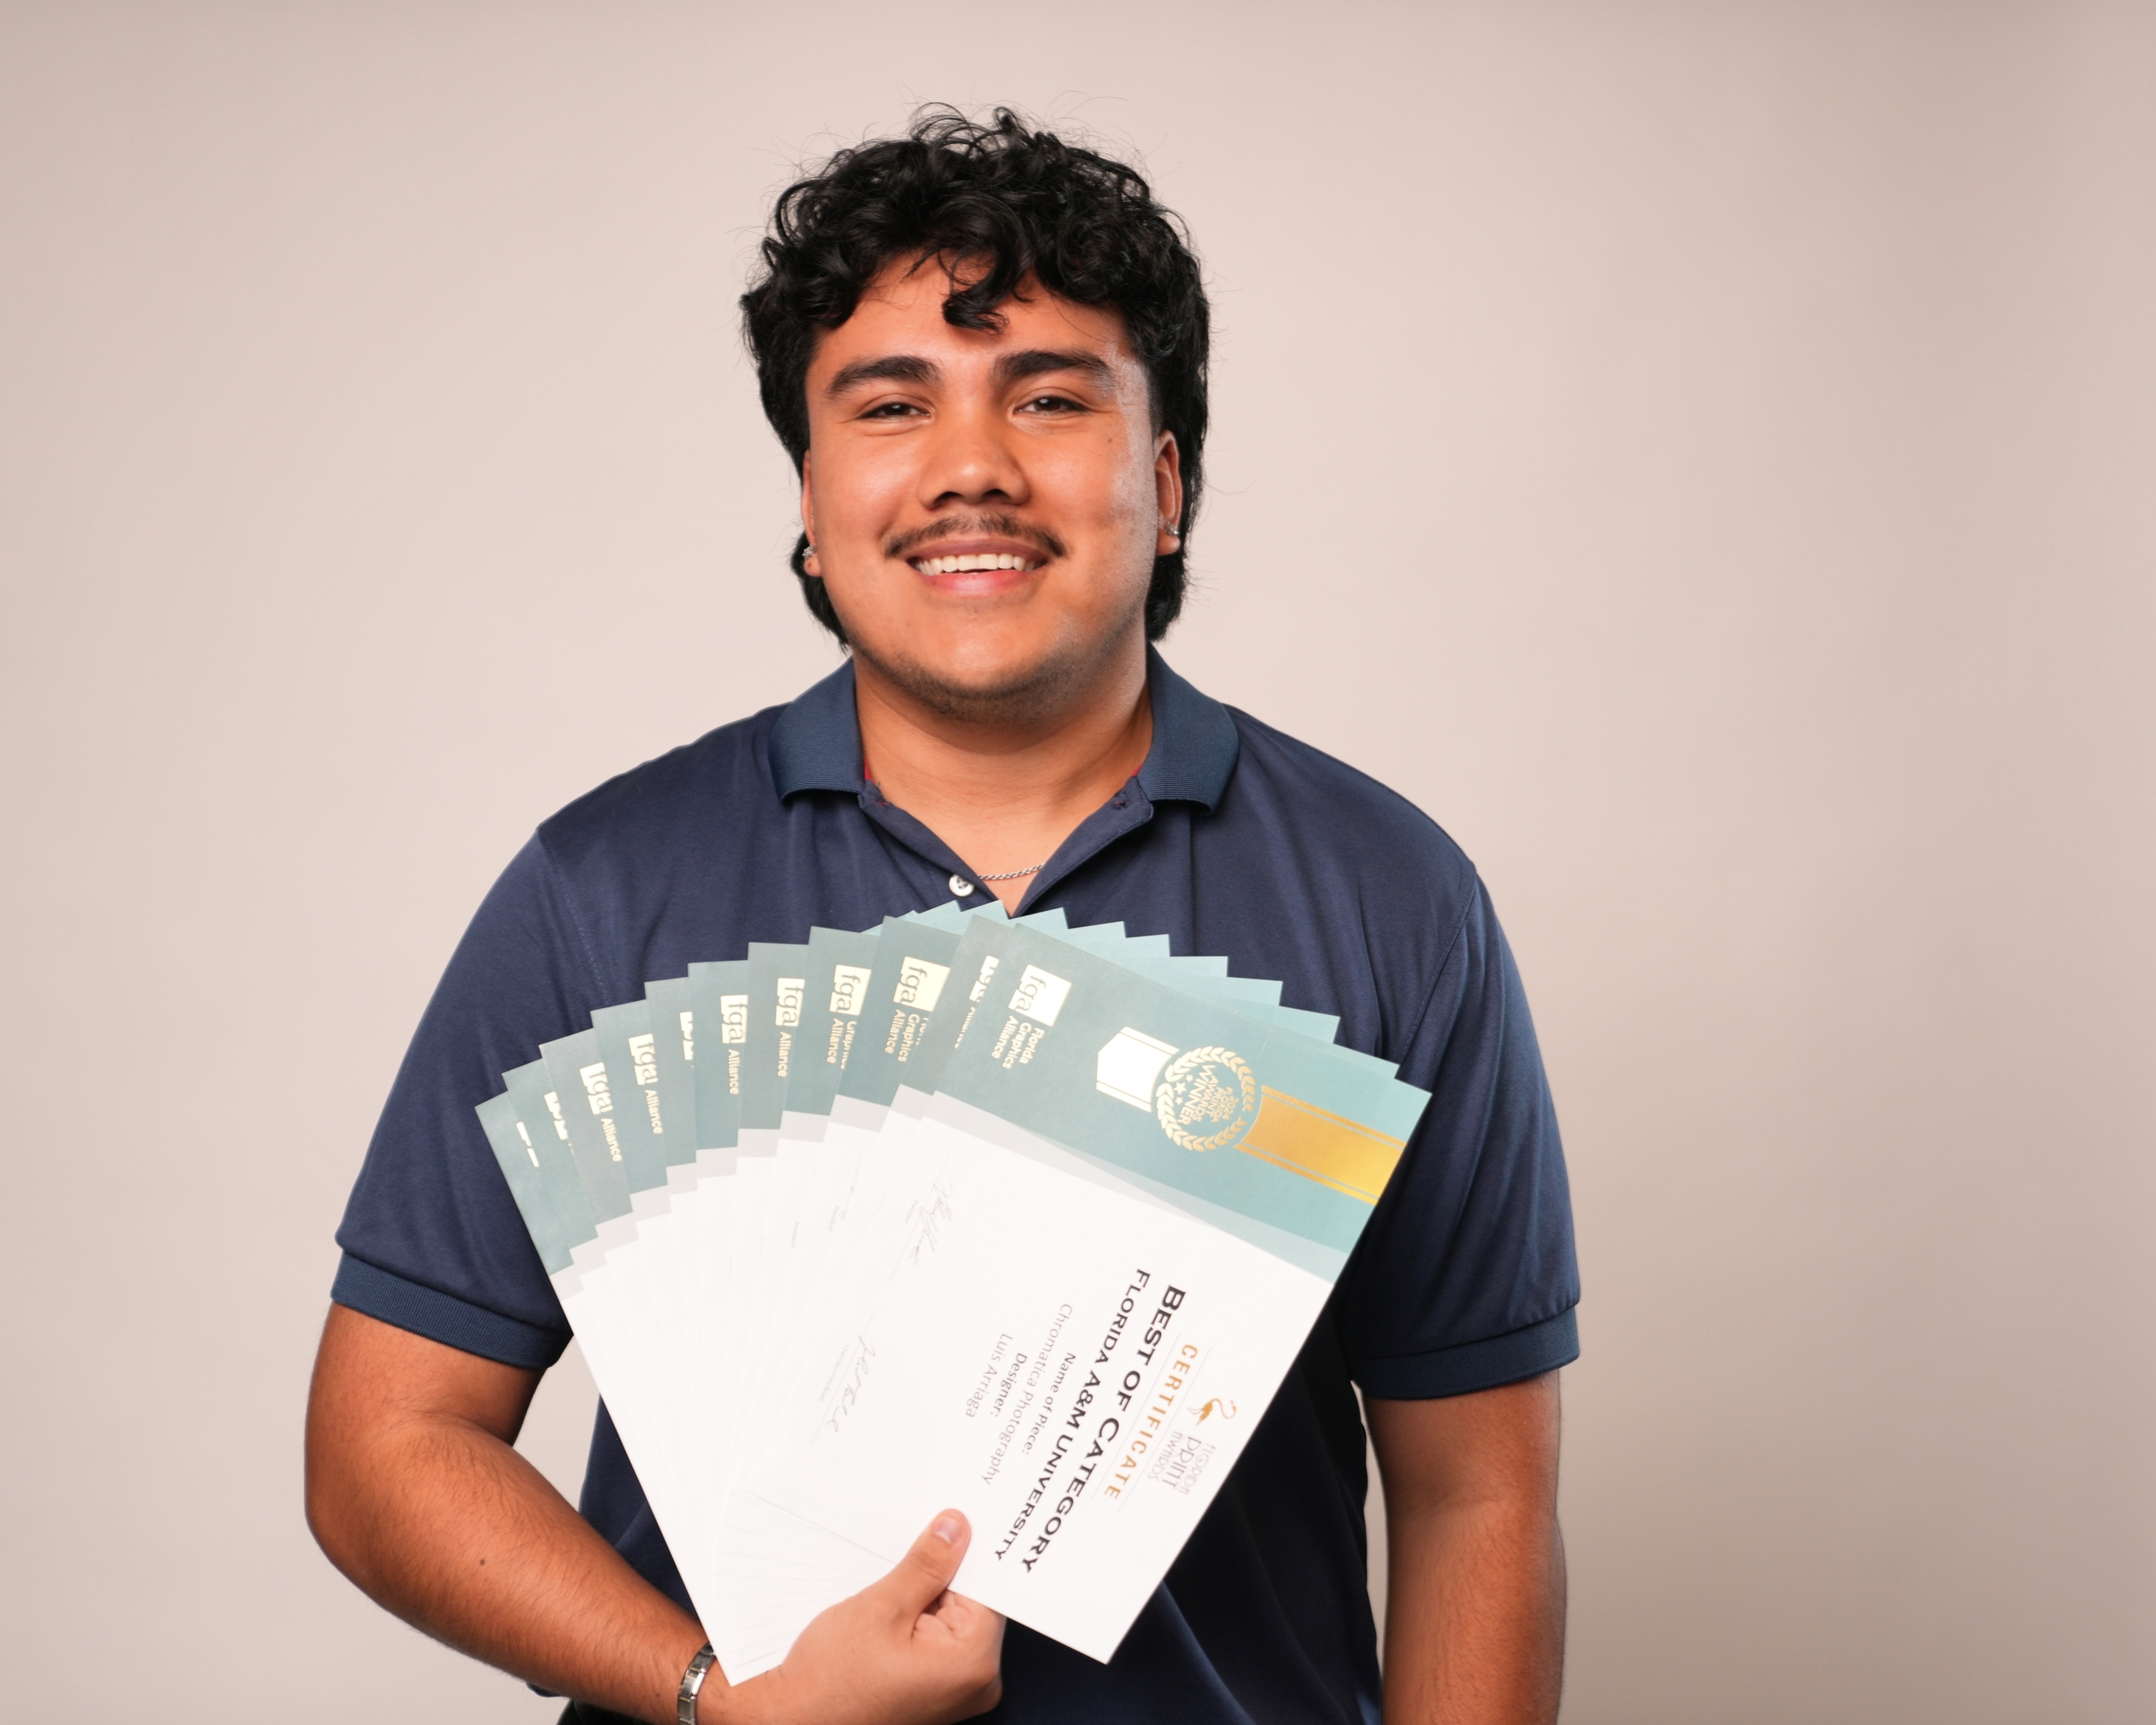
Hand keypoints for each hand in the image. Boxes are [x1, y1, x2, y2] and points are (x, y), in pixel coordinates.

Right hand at [715, 1510, 1004, 1724]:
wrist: (792, 1720)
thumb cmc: (831, 1678)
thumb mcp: (882, 1608)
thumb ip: (927, 1565)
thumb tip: (957, 1528)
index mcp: (973, 1665)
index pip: (990, 1589)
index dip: (971, 1551)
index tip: (960, 1520)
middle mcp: (976, 1684)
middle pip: (973, 1604)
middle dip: (946, 1573)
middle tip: (921, 1540)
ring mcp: (955, 1691)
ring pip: (953, 1619)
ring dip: (929, 1595)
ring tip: (896, 1583)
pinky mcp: (934, 1690)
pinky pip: (939, 1640)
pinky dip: (920, 1617)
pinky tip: (894, 1606)